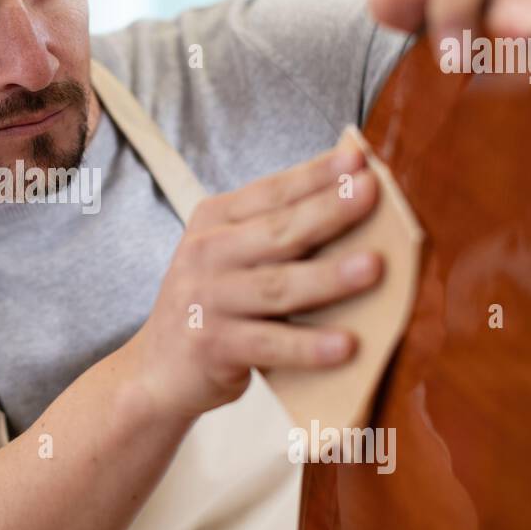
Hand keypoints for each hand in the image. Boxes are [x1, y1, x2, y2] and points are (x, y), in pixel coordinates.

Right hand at [123, 135, 383, 420]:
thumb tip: (353, 207)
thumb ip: (277, 234)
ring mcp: (206, 299)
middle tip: (372, 193)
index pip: (273, 192)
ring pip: (277, 286)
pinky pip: (269, 344)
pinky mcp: (212, 346)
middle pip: (278, 230)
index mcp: (214, 221)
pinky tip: (345, 344)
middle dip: (329, 210)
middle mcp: (206, 253)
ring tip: (375, 267)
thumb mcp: (230, 258)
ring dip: (329, 276)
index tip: (359, 158)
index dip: (317, 174)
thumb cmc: (212, 308)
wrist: (155, 371)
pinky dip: (308, 345)